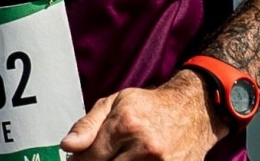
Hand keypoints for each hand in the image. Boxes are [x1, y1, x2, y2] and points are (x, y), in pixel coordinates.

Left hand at [61, 72, 227, 160]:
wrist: (192, 110)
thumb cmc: (149, 106)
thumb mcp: (115, 103)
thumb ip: (87, 125)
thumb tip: (67, 146)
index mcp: (126, 124)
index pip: (90, 157)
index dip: (79, 160)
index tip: (77, 158)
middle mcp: (145, 148)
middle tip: (103, 155)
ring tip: (119, 156)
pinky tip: (131, 160)